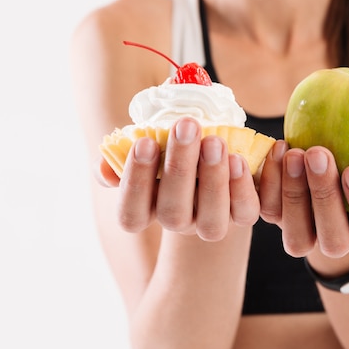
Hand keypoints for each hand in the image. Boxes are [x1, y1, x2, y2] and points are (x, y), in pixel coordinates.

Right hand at [96, 117, 259, 240]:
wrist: (217, 145)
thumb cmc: (177, 139)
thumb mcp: (153, 135)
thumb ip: (128, 144)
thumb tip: (104, 163)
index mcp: (148, 206)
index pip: (131, 214)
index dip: (135, 183)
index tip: (144, 142)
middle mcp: (178, 220)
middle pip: (172, 215)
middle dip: (178, 169)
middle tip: (186, 126)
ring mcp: (210, 221)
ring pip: (210, 222)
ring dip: (212, 180)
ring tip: (215, 141)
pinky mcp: (242, 215)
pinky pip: (244, 212)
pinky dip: (241, 188)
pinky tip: (238, 159)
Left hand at [258, 141, 348, 257]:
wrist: (335, 164)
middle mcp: (337, 241)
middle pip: (333, 238)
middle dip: (325, 196)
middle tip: (319, 154)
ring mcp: (305, 234)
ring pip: (296, 234)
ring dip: (294, 194)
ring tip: (295, 153)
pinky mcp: (277, 218)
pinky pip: (269, 210)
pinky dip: (270, 183)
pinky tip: (279, 149)